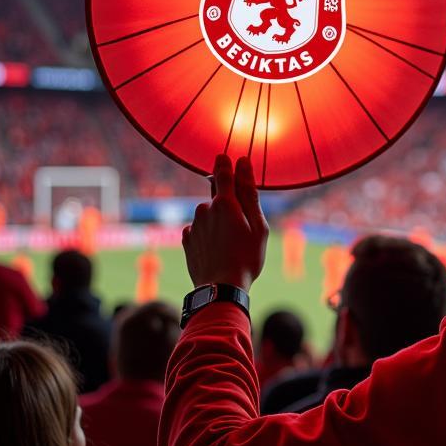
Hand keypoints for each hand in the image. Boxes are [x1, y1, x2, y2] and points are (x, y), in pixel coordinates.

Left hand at [182, 154, 268, 291]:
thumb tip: (243, 163)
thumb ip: (249, 192)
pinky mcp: (186, 240)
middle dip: (228, 205)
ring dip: (218, 223)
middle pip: (218, 198)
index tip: (226, 156)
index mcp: (225, 203)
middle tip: (241, 228)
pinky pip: (199, 230)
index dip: (225, 163)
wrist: (220, 289)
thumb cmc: (246, 257)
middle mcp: (205, 209)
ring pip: (209, 215)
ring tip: (231, 245)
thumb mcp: (258, 225)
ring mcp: (193, 224)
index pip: (223, 173)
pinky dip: (208, 235)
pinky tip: (217, 251)